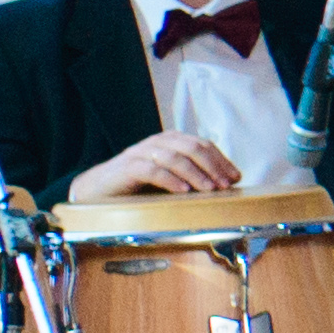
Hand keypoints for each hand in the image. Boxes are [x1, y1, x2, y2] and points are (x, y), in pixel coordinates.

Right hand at [70, 131, 242, 201]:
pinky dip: (170, 180)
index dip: (221, 160)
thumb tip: (226, 184)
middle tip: (226, 185)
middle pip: (192, 148)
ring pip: (175, 157)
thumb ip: (192, 176)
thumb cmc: (139, 186)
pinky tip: (183, 191)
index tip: (236, 178)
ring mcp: (141, 153)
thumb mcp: (170, 179)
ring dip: (196, 174)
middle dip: (213, 166)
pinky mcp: (128, 167)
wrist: (97, 190)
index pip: (203, 145)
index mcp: (171, 141)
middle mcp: (157, 142)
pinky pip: (152, 170)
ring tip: (210, 189)